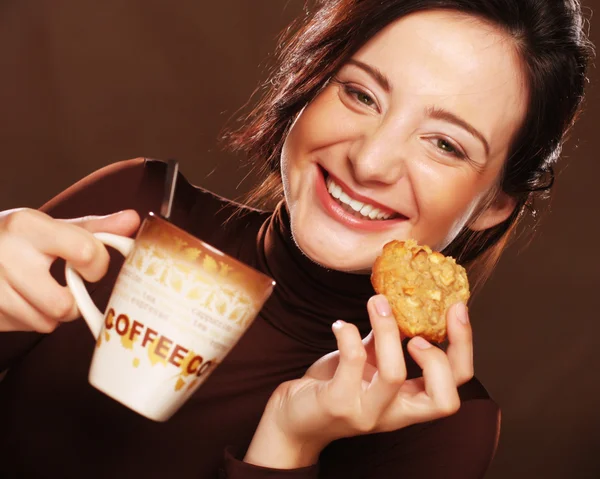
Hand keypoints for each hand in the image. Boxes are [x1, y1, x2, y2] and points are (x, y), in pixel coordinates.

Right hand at [0, 208, 139, 332]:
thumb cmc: (16, 238)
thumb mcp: (51, 226)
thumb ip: (95, 228)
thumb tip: (134, 220)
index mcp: (28, 226)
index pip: (86, 252)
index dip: (96, 266)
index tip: (90, 266)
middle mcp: (6, 255)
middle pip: (64, 305)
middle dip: (73, 301)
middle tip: (66, 287)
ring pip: (46, 323)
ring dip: (52, 313)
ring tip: (41, 292)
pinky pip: (25, 329)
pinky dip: (29, 319)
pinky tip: (21, 299)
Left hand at [245, 295, 472, 467]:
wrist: (294, 418)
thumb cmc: (334, 386)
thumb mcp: (368, 364)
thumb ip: (387, 342)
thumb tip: (401, 301)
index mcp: (408, 401)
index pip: (455, 384)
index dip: (464, 346)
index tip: (456, 309)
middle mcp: (394, 413)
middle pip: (445, 398)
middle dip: (441, 354)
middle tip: (419, 326)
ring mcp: (367, 411)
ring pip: (396, 373)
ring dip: (388, 329)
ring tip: (376, 303)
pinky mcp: (338, 403)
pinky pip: (352, 361)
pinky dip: (349, 334)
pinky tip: (340, 325)